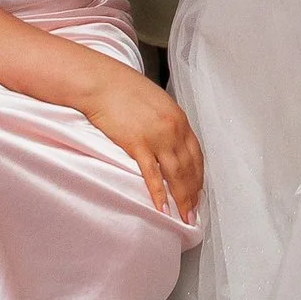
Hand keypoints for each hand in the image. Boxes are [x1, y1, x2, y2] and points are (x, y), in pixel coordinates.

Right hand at [76, 59, 204, 221]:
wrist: (101, 82)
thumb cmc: (125, 90)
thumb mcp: (156, 103)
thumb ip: (167, 122)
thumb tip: (171, 140)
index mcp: (179, 118)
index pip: (196, 154)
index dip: (198, 176)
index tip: (198, 192)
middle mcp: (173, 128)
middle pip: (189, 167)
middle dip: (193, 192)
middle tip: (194, 212)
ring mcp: (156, 137)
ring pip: (176, 174)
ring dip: (182, 198)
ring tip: (184, 217)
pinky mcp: (137, 144)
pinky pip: (152, 175)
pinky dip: (159, 193)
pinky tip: (162, 207)